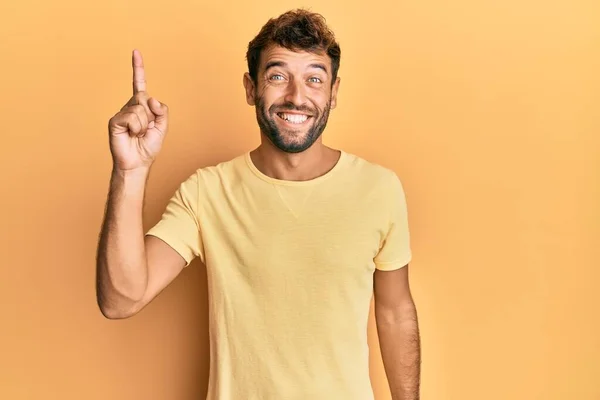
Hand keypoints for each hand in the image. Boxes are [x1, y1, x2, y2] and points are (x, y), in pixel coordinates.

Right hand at [108, 49, 168, 171]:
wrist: (138, 162)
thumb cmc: (148, 146)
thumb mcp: (162, 127)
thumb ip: (162, 110)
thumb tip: (151, 98)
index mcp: (141, 106)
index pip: (139, 84)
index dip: (138, 68)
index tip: (135, 52)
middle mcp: (130, 106)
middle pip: (145, 98)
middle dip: (151, 115)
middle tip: (146, 129)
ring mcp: (121, 113)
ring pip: (140, 108)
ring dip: (144, 124)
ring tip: (138, 134)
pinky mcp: (115, 121)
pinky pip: (132, 117)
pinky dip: (136, 127)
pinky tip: (131, 134)